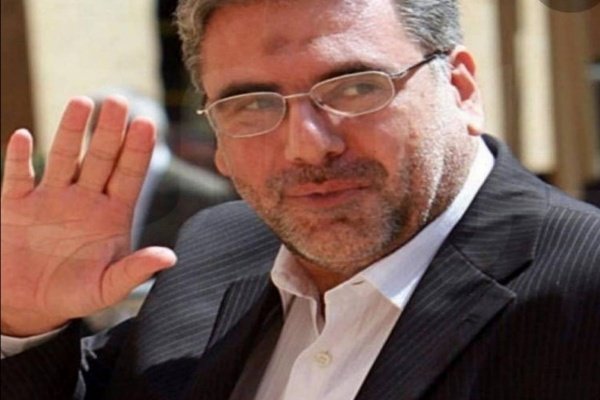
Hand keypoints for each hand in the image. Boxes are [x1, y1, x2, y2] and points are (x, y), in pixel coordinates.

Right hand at [1, 96, 176, 336]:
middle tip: (119, 101)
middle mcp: (84, 199)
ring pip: (63, 157)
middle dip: (110, 130)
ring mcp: (50, 198)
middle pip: (101, 157)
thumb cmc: (74, 295)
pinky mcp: (16, 205)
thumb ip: (136, 270)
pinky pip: (17, 176)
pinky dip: (18, 158)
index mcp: (111, 214)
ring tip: (82, 102)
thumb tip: (170, 257)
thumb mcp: (108, 288)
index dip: (138, 150)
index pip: (129, 175)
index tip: (147, 123)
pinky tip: (23, 137)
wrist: (29, 306)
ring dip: (71, 131)